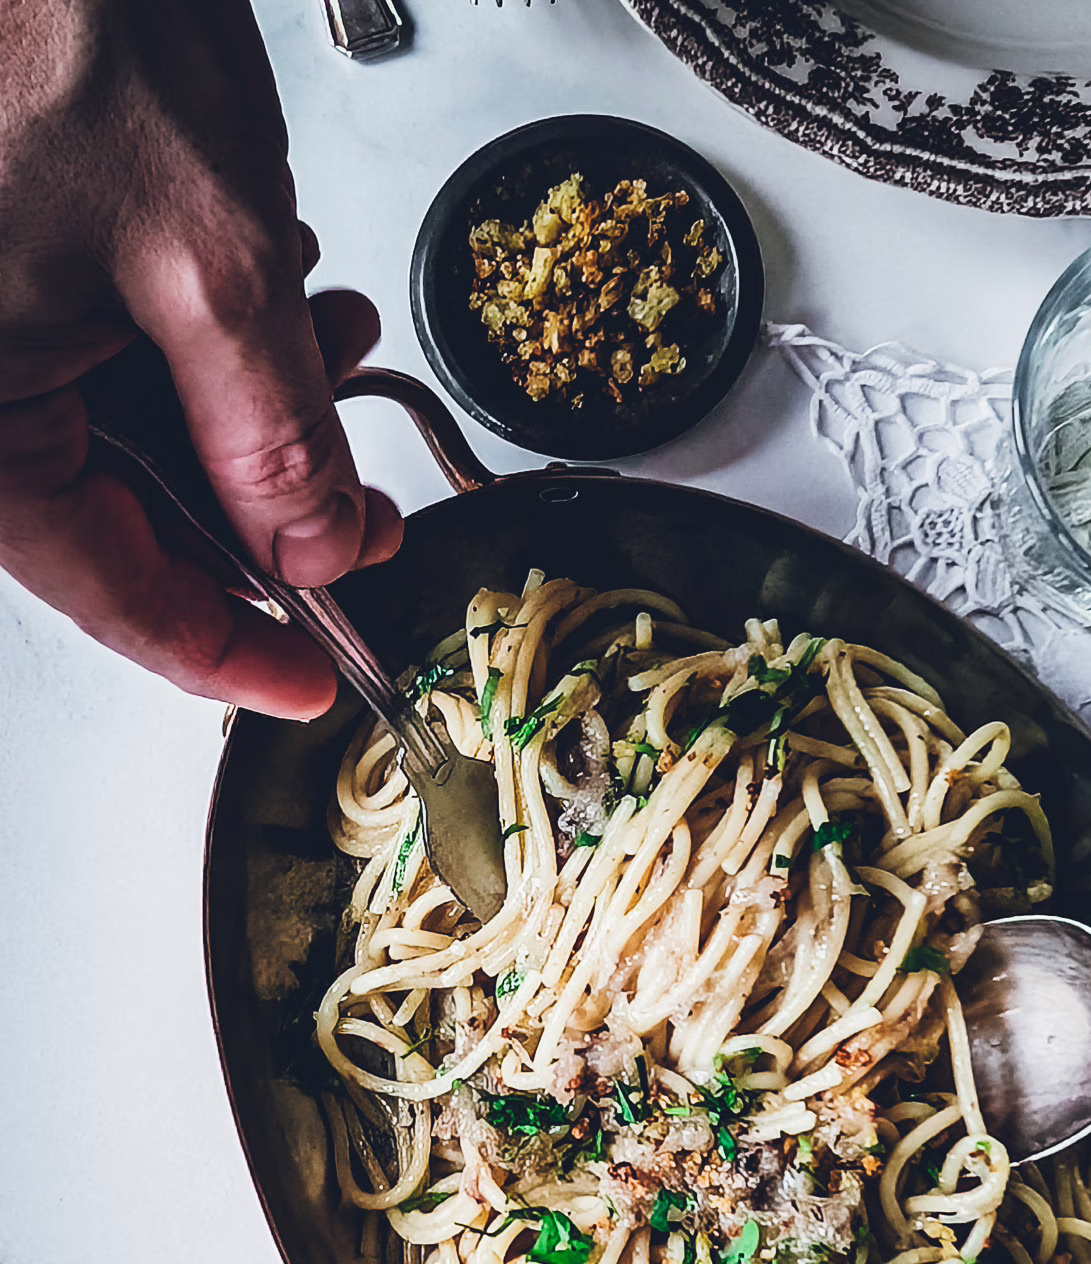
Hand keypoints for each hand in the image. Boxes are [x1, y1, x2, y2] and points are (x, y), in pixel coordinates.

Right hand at [0, 0, 401, 716]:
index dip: (231, 655)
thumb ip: (274, 435)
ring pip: (149, 437)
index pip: (116, 595)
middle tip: (369, 519)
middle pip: (137, 524)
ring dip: (265, 418)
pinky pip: (129, 354)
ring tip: (340, 352)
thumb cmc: (55, 25)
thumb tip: (316, 550)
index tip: (320, 685)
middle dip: (273, 518)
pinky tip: (290, 296)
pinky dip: (223, 345)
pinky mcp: (29, 267)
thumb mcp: (207, 263)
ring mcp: (6, 330)